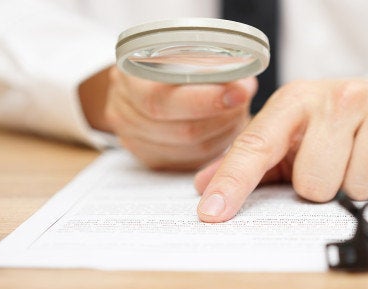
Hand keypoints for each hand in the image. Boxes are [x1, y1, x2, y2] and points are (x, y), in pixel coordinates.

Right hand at [81, 66, 257, 170]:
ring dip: (222, 133)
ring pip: (191, 149)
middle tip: (243, 104)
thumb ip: (211, 64)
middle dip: (222, 118)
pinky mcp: (150, 157)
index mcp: (128, 77)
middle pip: (180, 130)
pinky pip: (190, 160)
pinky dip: (214, 146)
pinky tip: (223, 129)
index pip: (161, 99)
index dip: (204, 100)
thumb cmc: (169, 60)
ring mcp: (134, 138)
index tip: (239, 94)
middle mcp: (123, 110)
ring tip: (236, 113)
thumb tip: (242, 87)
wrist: (142, 80)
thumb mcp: (184, 49)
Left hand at [193, 63, 367, 221]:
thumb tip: (205, 188)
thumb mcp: (290, 133)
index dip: (233, 183)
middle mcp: (339, 98)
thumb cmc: (334, 124)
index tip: (213, 214)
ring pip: (357, 190)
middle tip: (332, 165)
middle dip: (321, 188)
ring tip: (361, 161)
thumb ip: (248, 162)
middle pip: (314, 186)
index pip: (256, 146)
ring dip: (357, 188)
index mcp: (296, 100)